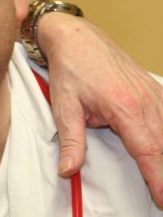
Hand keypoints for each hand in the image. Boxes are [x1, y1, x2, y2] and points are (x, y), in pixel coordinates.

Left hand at [39, 12, 162, 205]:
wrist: (78, 38)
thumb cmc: (70, 70)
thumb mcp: (64, 107)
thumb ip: (71, 141)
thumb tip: (68, 171)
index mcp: (125, 108)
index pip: (149, 151)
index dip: (158, 178)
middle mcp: (146, 102)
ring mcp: (154, 94)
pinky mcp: (155, 90)